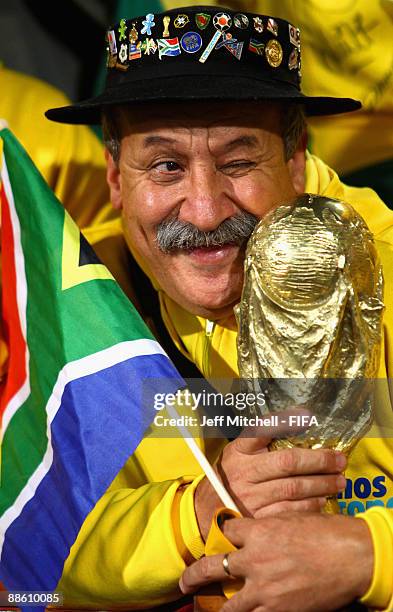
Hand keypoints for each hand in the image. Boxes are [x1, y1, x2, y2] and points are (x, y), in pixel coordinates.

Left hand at [180, 513, 372, 610]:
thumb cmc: (328, 532)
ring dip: (219, 608)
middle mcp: (254, 559)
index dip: (222, 533)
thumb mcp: (293, 518)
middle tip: (185, 582)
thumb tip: (262, 531)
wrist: (352, 555)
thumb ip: (271, 526)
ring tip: (211, 611)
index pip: (226, 530)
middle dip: (195, 575)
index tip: (219, 537)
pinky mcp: (279, 609)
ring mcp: (264, 588)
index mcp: (258, 531)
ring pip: (230, 604)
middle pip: (213, 566)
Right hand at [195, 413, 346, 538]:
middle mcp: (244, 472)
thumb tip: (300, 415)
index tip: (307, 417)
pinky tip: (323, 500)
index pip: (261, 430)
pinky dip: (311, 506)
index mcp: (239, 451)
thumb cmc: (231, 477)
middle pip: (288, 463)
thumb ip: (263, 434)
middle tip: (340, 461)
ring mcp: (250, 497)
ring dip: (321, 484)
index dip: (285, 422)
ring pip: (294, 489)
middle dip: (319, 461)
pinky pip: (291, 511)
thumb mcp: (238, 451)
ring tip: (338, 481)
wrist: (206, 512)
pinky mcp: (258, 520)